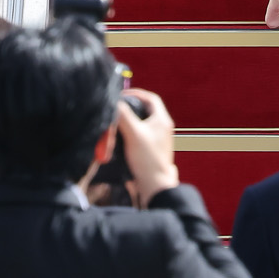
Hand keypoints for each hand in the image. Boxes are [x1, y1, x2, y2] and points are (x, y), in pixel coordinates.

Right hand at [118, 89, 179, 204]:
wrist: (155, 184)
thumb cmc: (147, 159)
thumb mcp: (133, 134)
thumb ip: (124, 116)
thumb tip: (115, 103)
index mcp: (162, 120)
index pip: (151, 98)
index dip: (136, 93)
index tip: (122, 95)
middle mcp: (163, 127)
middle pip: (147, 109)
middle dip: (132, 106)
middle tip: (118, 107)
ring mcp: (159, 138)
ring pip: (144, 122)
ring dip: (131, 120)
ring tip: (118, 121)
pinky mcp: (153, 149)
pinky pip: (142, 134)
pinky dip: (132, 132)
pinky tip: (122, 137)